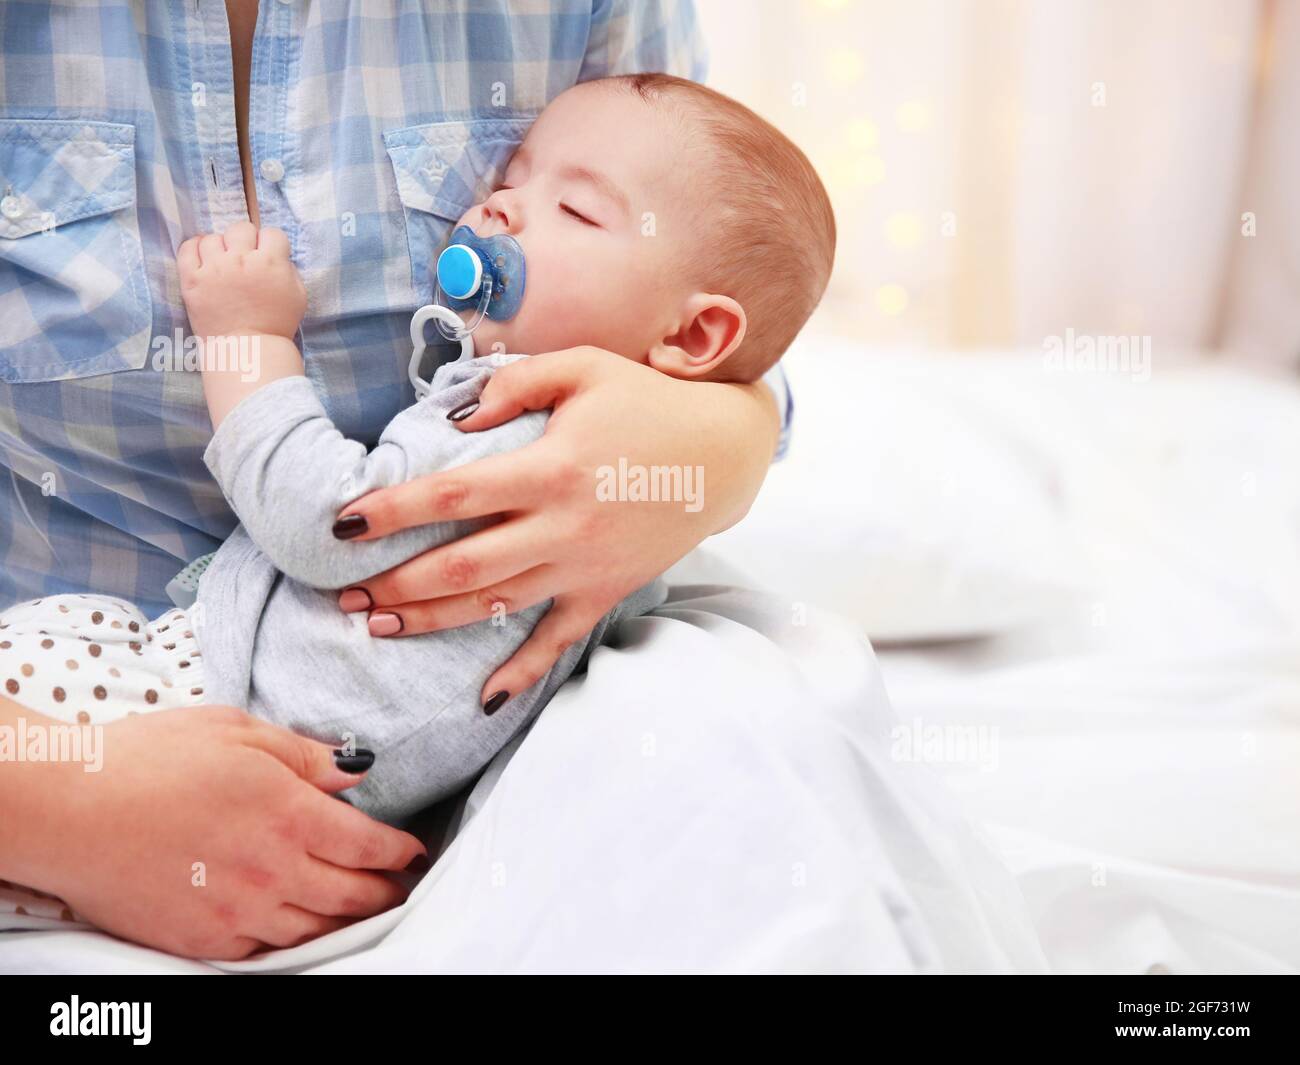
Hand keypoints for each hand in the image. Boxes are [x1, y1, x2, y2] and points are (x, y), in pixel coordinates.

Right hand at [15, 705, 424, 959]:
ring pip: (315, 928)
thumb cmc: (150, 758)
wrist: (69, 808)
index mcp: (289, 813)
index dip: (399, 852)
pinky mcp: (203, 939)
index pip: (369, 845)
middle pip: (353, 895)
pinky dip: (296, 939)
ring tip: (363, 909)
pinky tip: (303, 926)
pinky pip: (267, 949)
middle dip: (386, 892)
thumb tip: (352, 772)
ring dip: (347, 920)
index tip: (413, 850)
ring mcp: (238, 911)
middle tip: (401, 886)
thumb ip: (303, 755)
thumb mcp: (236, 730)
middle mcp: (273, 870)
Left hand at [177, 221, 306, 340]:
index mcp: (270, 263)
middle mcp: (241, 260)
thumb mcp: (298, 296)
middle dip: (246, 241)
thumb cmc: (277, 325)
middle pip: (241, 228)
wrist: (248, 350)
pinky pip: (187, 249)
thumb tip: (276, 255)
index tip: (268, 256)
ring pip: (213, 238)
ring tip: (223, 263)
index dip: (271, 244)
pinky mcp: (192, 280)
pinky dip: (194, 247)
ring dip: (220, 248)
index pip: (272, 233)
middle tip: (245, 259)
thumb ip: (289, 269)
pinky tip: (202, 256)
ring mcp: (214, 269)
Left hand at [330, 347, 778, 706]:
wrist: (724, 454)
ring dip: (434, 621)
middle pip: (463, 564)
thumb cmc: (647, 403)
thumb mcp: (584, 366)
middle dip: (397, 583)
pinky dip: (523, 670)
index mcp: (551, 467)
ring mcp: (585, 565)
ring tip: (379, 626)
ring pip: (496, 605)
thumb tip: (456, 416)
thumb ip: (515, 383)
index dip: (394, 510)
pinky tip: (484, 697)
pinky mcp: (606, 591)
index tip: (344, 521)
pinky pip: (559, 639)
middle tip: (346, 594)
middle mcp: (563, 525)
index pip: (454, 494)